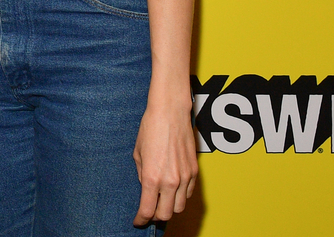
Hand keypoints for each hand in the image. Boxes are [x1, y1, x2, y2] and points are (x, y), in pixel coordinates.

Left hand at [132, 97, 197, 225]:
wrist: (170, 112)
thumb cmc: (150, 129)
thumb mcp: (138, 154)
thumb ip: (142, 175)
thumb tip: (146, 188)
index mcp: (152, 178)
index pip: (148, 210)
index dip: (141, 220)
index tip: (138, 221)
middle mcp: (170, 181)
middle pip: (166, 214)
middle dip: (156, 217)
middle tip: (149, 212)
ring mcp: (185, 177)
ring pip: (180, 207)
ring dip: (170, 208)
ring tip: (161, 202)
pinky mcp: (194, 171)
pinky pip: (188, 193)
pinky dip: (180, 196)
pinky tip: (172, 190)